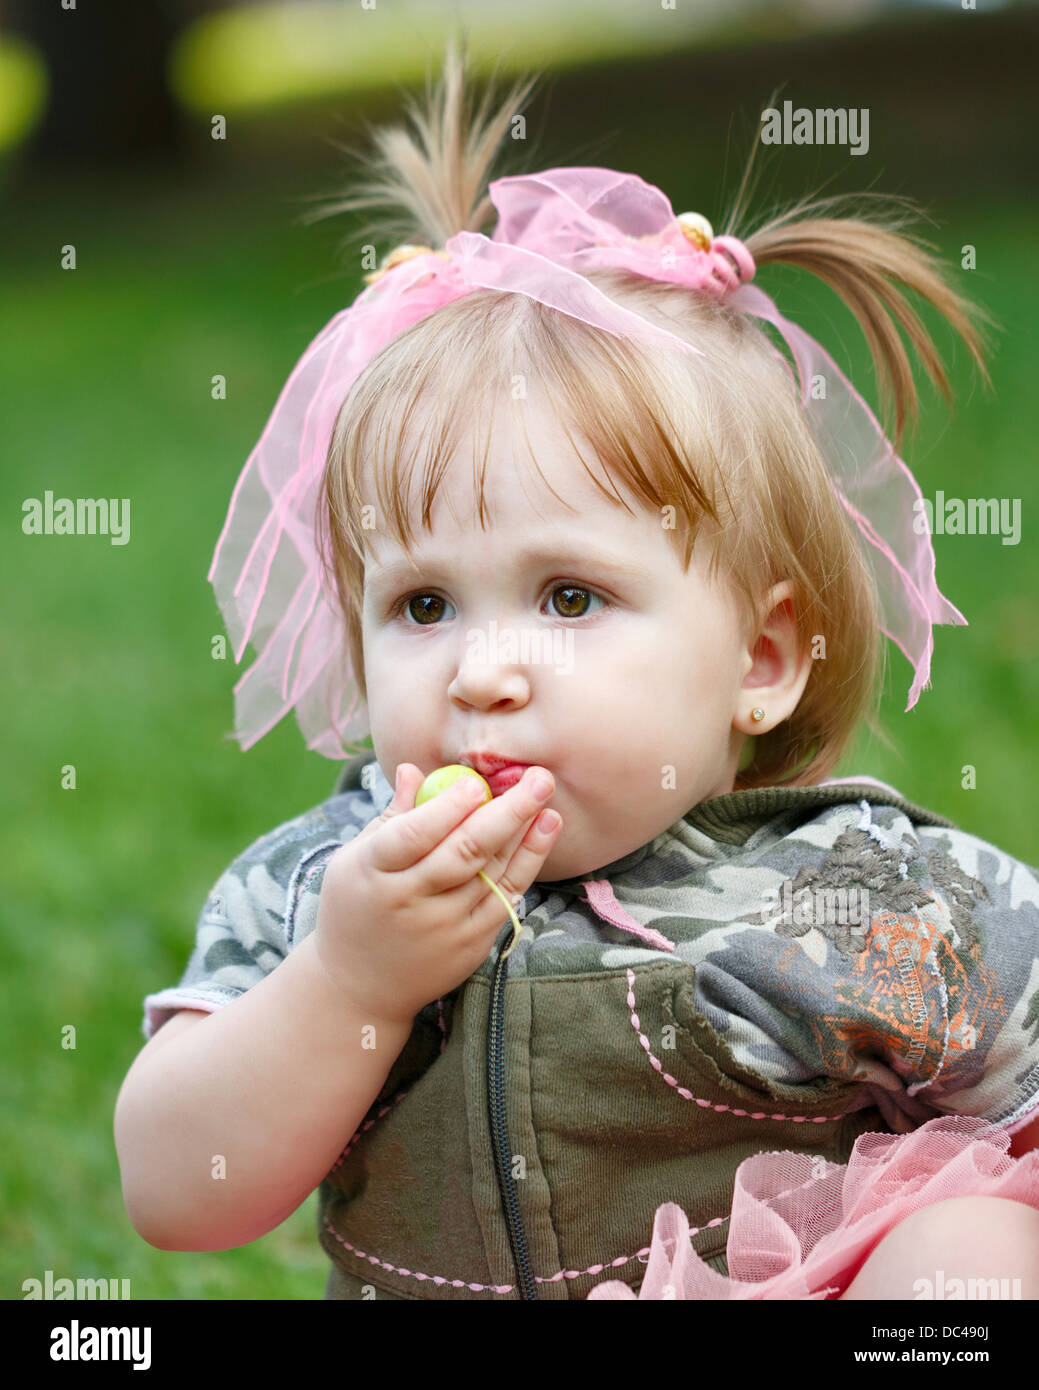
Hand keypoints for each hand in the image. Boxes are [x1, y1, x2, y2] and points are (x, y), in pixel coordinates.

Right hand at [312, 764, 561, 1024]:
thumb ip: (392, 816)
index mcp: (373, 872)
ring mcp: (443, 926)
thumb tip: (412, 769)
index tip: (476, 781)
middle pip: (464, 852)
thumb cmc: (357, 907)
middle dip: (507, 811)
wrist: (359, 987)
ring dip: (525, 833)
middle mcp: (410, 901)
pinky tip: (543, 832)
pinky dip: (528, 863)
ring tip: (546, 796)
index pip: (413, 835)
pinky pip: (505, 897)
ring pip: (492, 873)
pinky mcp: (470, 945)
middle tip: (538, 777)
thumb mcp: (356, 859)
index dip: (447, 808)